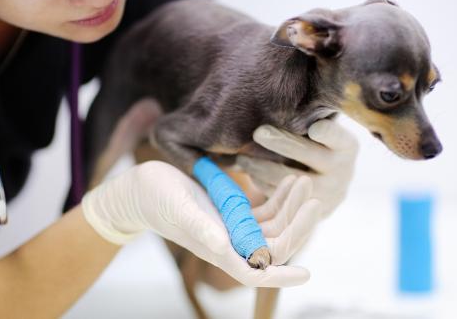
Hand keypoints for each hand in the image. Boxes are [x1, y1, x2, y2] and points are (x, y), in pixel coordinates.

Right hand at [81, 161, 320, 286]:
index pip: (255, 271)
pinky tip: (287, 180)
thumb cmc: (156, 200)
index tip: (306, 274)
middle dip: (296, 225)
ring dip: (291, 207)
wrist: (141, 188)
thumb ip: (204, 231)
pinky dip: (278, 197)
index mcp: (218, 251)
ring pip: (272, 226)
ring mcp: (232, 227)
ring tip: (303, 180)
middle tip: (315, 199)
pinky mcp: (231, 211)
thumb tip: (227, 250)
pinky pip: (263, 210)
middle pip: (273, 245)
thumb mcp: (181, 211)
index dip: (280, 276)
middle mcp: (230, 243)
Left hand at [238, 119, 358, 219]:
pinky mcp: (309, 212)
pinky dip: (262, 183)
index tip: (314, 128)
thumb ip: (309, 120)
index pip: (337, 137)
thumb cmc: (318, 146)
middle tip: (257, 132)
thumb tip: (276, 102)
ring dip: (262, 167)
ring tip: (242, 158)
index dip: (328, 134)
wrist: (328, 183)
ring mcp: (328, 194)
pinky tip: (250, 173)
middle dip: (281, 142)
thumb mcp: (321, 133)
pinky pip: (281, 197)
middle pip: (308, 155)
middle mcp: (342, 171)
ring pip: (289, 179)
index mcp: (347, 146)